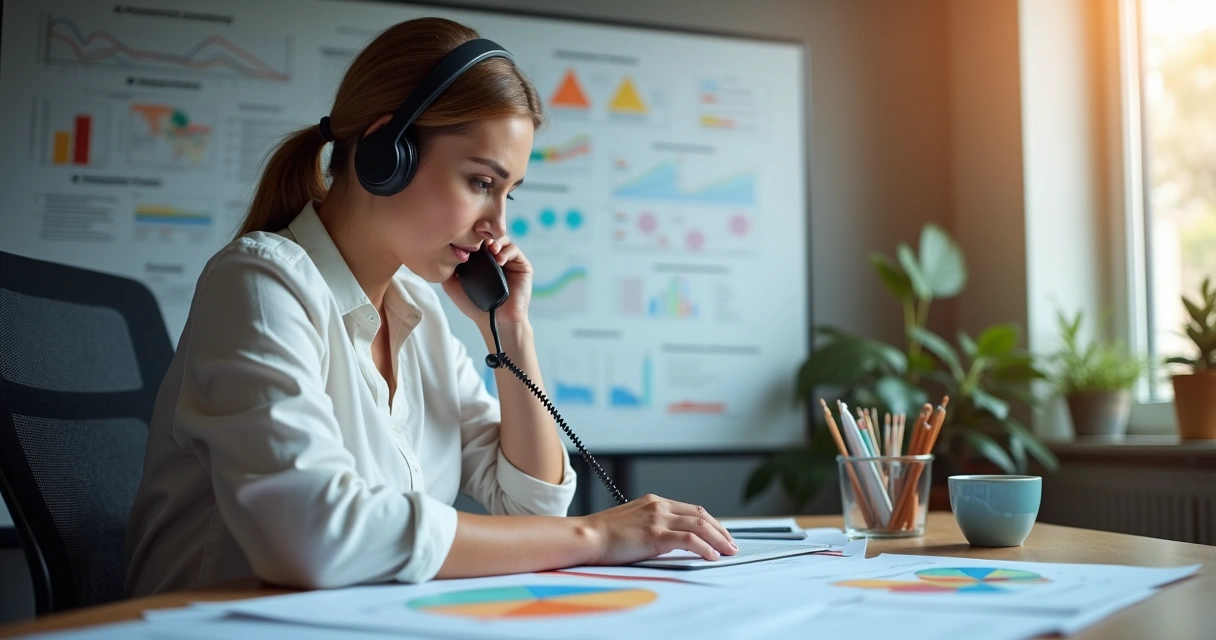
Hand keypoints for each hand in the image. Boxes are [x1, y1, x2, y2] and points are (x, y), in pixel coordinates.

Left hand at [441, 236, 532, 330]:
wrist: (495, 321)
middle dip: (483, 235)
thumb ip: (447, 271)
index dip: (470, 236)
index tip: (463, 238)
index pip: (475, 239)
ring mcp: (508, 260)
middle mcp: (494, 257)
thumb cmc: (475, 306)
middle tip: (477, 239)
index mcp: (479, 260)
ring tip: (489, 249)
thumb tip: (438, 253)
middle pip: (489, 236)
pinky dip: (506, 252)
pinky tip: (499, 260)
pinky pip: (514, 250)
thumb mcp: (454, 286)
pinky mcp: (522, 265)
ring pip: (503, 240)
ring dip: (495, 241)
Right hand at [577, 494, 737, 564]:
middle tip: (732, 545)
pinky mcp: (655, 534)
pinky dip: (705, 547)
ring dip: (719, 539)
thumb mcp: (632, 523)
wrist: (585, 536)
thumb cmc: (603, 535)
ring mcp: (658, 518)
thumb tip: (669, 541)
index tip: (720, 535)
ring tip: (729, 552)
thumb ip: (652, 526)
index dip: (711, 523)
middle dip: (721, 531)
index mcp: (654, 502)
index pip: (692, 510)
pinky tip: (712, 556)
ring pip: (700, 525)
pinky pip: (689, 539)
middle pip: (701, 515)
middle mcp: (659, 506)